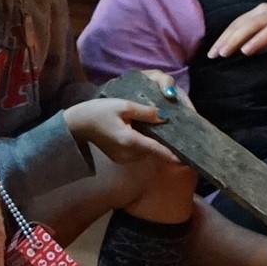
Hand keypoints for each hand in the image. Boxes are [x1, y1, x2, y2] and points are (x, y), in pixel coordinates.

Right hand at [63, 97, 180, 169]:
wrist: (77, 125)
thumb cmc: (98, 112)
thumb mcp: (123, 106)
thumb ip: (146, 112)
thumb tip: (165, 116)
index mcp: (131, 141)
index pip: (159, 151)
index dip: (175, 155)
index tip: (189, 158)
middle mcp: (129, 154)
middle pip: (154, 150)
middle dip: (163, 141)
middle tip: (171, 127)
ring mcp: (124, 159)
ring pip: (147, 151)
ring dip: (152, 141)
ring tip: (155, 126)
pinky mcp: (120, 158)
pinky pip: (138, 151)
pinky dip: (142, 143)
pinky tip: (139, 130)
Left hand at [207, 4, 266, 62]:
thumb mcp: (266, 32)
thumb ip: (249, 37)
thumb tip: (225, 48)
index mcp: (263, 11)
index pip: (239, 23)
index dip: (224, 38)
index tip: (212, 53)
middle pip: (252, 24)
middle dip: (235, 39)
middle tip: (221, 54)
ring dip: (258, 39)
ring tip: (245, 51)